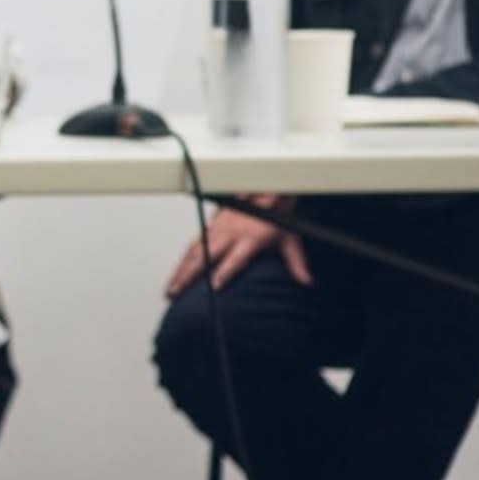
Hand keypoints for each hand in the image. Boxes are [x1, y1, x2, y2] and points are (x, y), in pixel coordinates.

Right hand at [164, 195, 309, 296]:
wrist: (269, 187)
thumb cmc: (277, 213)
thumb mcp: (289, 239)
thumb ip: (295, 262)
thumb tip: (307, 281)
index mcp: (249, 239)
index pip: (234, 259)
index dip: (224, 272)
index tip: (213, 286)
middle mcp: (231, 234)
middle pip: (205, 256)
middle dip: (188, 275)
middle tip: (175, 292)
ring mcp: (219, 228)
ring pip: (195, 250)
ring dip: (181, 268)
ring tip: (171, 285)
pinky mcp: (214, 224)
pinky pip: (195, 241)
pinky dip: (184, 256)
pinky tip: (177, 267)